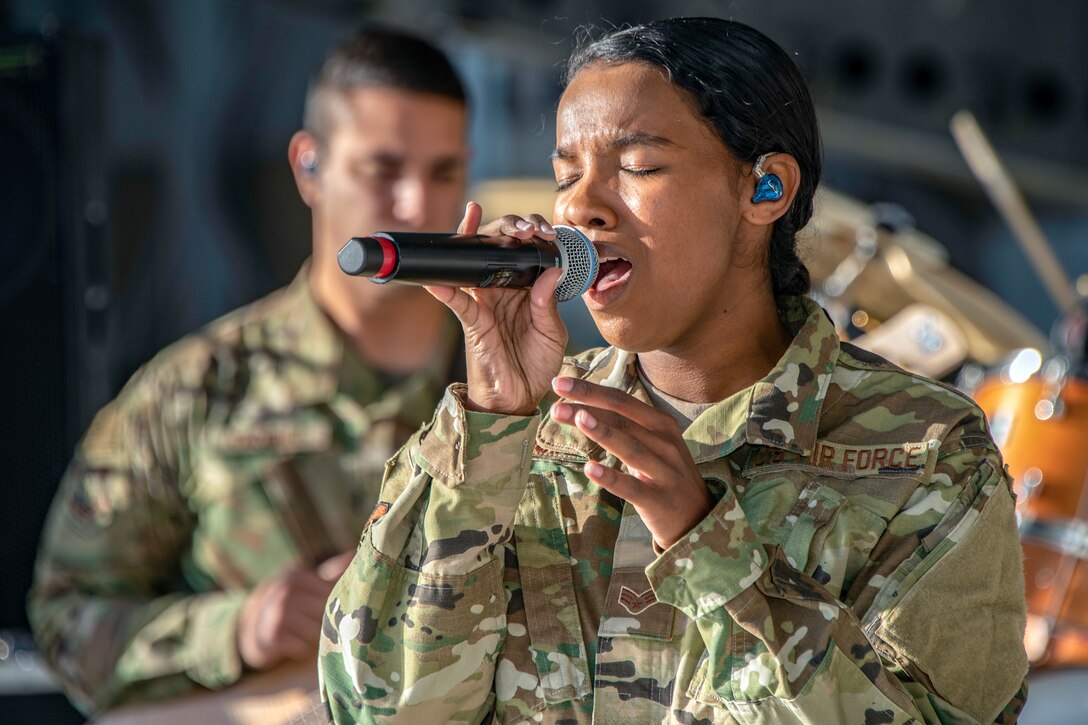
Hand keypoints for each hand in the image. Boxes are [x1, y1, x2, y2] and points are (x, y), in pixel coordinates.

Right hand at [236, 550, 353, 670]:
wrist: (255, 625)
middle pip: (326, 612)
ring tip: (314, 634)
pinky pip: (303, 648)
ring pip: (317, 632)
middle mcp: (286, 592)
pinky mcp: (273, 636)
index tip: (349, 611)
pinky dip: (305, 649)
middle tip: (336, 627)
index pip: (332, 592)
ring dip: (320, 638)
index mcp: (297, 576)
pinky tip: (299, 643)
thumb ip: (332, 573)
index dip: (343, 604)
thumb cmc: (293, 602)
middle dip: (333, 622)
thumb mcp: (308, 583)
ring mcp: (278, 613)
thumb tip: (355, 554)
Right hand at [425, 202, 568, 414]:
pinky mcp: (472, 321)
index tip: (544, 230)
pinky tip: (438, 278)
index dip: (531, 234)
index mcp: (526, 289)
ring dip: (472, 240)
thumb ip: (547, 303)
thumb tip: (552, 269)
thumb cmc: (537, 365)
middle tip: (522, 227)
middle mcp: (503, 290)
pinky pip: (456, 301)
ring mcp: (485, 303)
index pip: (525, 251)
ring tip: (473, 218)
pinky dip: (445, 289)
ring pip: (472, 264)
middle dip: (506, 228)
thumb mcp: (552, 333)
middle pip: (496, 248)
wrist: (519, 399)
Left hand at [550, 376, 713, 548]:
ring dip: (603, 432)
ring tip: (577, 418)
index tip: (560, 382)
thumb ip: (624, 427)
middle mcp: (665, 443)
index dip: (591, 390)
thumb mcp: (652, 445)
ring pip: (630, 448)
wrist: (698, 517)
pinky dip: (611, 477)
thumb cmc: (666, 475)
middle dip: (588, 401)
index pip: (622, 401)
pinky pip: (631, 487)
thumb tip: (583, 408)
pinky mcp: (658, 499)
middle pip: (622, 417)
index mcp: (661, 424)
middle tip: (558, 390)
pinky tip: (590, 469)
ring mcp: (664, 471)